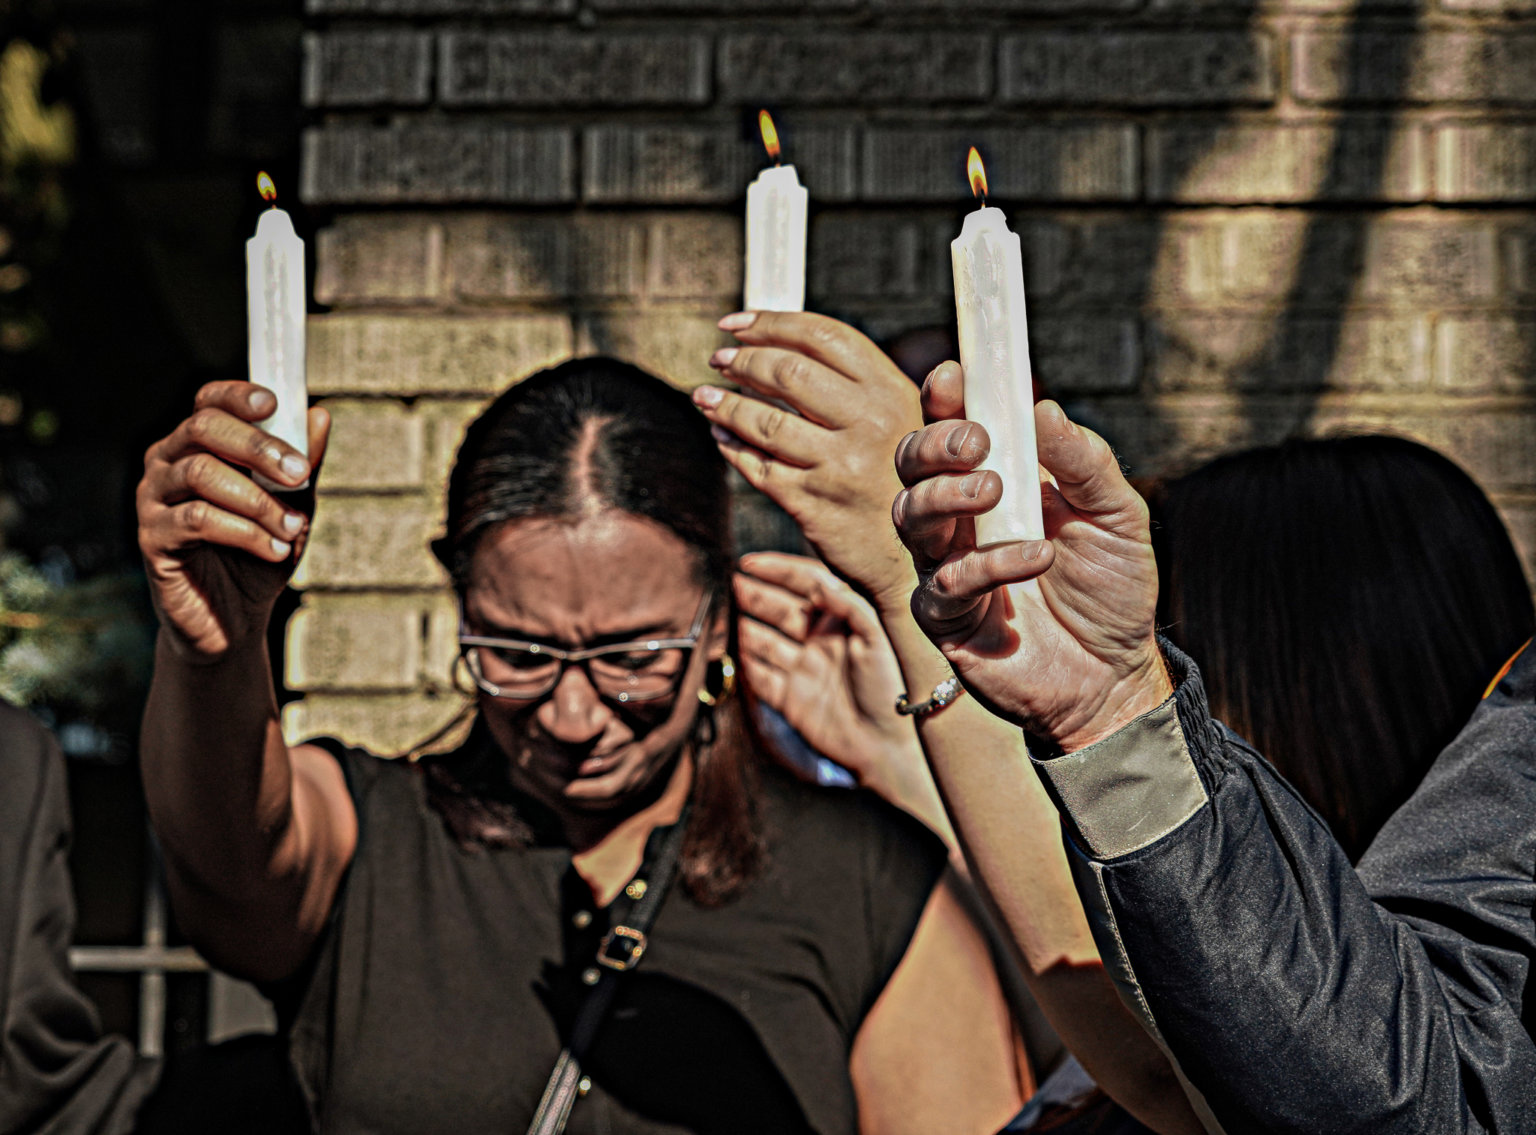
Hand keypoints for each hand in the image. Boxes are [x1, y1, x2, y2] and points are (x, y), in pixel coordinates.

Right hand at [137, 381, 329, 661]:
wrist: (234, 619)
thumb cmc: (260, 552)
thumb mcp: (293, 505)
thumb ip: (302, 464)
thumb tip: (319, 415)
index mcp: (198, 445)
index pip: (208, 402)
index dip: (237, 396)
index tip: (273, 404)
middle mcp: (167, 463)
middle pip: (204, 428)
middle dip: (258, 447)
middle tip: (300, 474)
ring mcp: (153, 499)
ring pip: (202, 473)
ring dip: (259, 500)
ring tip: (293, 528)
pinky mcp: (152, 537)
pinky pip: (197, 519)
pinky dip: (245, 532)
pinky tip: (273, 549)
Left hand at [694, 312, 921, 613]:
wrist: (913, 564)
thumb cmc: (914, 489)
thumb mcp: (928, 433)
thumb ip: (902, 387)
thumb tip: (903, 354)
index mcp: (893, 395)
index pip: (825, 337)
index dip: (773, 323)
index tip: (737, 323)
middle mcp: (868, 425)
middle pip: (788, 372)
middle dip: (743, 360)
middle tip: (718, 359)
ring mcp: (837, 466)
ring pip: (765, 421)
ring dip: (726, 404)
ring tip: (705, 394)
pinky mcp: (811, 503)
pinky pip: (757, 467)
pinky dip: (731, 446)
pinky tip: (719, 433)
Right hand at [735, 553, 946, 832]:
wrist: (888, 746)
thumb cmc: (890, 687)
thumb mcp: (877, 640)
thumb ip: (850, 607)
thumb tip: (818, 582)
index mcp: (841, 620)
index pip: (805, 584)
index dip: (777, 570)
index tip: (748, 562)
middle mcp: (817, 640)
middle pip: (778, 609)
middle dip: (752, 594)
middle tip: (726, 583)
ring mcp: (801, 668)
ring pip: (762, 640)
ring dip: (742, 626)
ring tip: (719, 611)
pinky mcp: (788, 698)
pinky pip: (758, 676)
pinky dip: (743, 664)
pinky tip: (728, 649)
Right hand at [893, 362, 1169, 751]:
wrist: (1116, 675)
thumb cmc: (1111, 590)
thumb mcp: (1118, 514)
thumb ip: (1085, 462)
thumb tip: (1045, 407)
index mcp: (995, 485)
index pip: (950, 433)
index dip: (943, 401)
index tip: (954, 374)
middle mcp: (960, 523)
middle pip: (911, 468)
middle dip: (933, 444)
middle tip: (978, 442)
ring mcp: (945, 570)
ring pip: (910, 518)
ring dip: (947, 495)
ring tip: (996, 491)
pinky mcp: (945, 621)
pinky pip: (943, 584)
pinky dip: (987, 564)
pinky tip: (1034, 558)